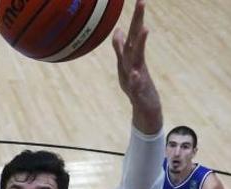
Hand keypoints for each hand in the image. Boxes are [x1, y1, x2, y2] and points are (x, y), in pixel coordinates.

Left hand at [112, 0, 161, 132]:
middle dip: (138, 21)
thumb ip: (120, 47)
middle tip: (142, 2)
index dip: (135, 17)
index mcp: (132, 55)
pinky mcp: (139, 90)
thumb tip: (118, 29)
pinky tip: (136, 74)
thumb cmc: (134, 82)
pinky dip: (136, 79)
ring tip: (145, 29)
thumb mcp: (124, 63)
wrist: (145, 105)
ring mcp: (139, 75)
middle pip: (137, 39)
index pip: (134, 33)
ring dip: (141, 45)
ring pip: (138, 58)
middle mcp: (136, 62)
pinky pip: (137, 84)